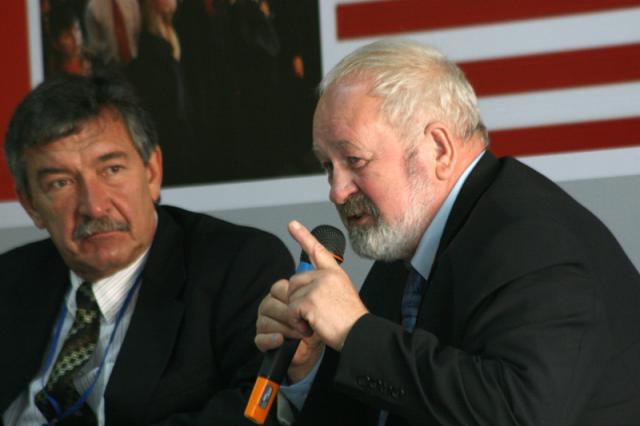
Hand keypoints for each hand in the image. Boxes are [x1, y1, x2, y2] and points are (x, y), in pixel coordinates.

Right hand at [255, 278, 324, 382]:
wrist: (318, 344)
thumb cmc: (318, 320)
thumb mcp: (321, 297)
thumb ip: (318, 270)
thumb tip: (315, 251)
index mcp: (279, 294)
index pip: (277, 288)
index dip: (292, 298)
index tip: (307, 307)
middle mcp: (268, 306)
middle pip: (270, 305)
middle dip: (288, 315)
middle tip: (305, 322)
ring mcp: (263, 323)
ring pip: (265, 322)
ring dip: (284, 328)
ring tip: (300, 333)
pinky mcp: (262, 340)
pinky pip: (260, 338)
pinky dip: (271, 339)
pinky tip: (281, 339)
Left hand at [287, 221, 368, 351]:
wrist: (359, 334)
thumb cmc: (351, 321)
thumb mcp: (341, 295)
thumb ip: (324, 286)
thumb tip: (302, 287)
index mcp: (335, 273)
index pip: (317, 250)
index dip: (303, 236)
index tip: (292, 224)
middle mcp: (326, 276)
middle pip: (294, 281)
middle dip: (297, 300)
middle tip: (315, 313)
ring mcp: (318, 286)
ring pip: (291, 297)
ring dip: (298, 314)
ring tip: (317, 321)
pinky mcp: (310, 300)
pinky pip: (291, 310)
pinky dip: (297, 322)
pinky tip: (312, 327)